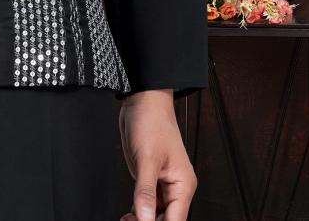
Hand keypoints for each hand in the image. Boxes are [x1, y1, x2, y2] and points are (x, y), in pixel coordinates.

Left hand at [118, 89, 197, 220]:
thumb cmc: (152, 121)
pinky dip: (138, 210)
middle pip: (166, 218)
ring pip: (156, 212)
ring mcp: (163, 182)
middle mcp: (176, 186)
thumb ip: (146, 192)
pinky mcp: (151, 177)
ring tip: (125, 220)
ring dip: (142, 219)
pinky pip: (148, 202)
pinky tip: (128, 215)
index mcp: (183, 184)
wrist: (143, 99)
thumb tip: (145, 218)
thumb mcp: (147, 159)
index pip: (175, 220)